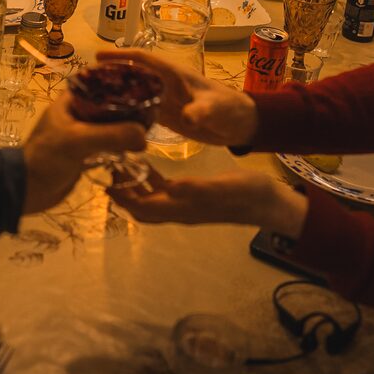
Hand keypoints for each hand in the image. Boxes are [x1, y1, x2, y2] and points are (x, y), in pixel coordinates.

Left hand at [21, 94, 146, 213]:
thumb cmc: (47, 158)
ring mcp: (83, 131)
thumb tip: (144, 136)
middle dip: (130, 108)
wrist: (28, 189)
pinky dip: (121, 143)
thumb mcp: (78, 141)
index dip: (123, 84)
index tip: (147, 89)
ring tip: (148, 130)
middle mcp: (78, 111)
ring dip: (127, 127)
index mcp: (72, 99)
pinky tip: (136, 147)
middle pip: (110, 104)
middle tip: (153, 114)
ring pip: (111, 123)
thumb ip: (110, 136)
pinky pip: (109, 141)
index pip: (102, 82)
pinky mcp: (86, 150)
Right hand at [95, 48, 256, 148]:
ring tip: (87, 102)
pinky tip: (108, 122)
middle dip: (108, 75)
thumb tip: (188, 116)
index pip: (143, 59)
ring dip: (113, 94)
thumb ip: (205, 110)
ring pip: (132, 92)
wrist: (241, 125)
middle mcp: (164, 84)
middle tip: (82, 83)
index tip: (97, 57)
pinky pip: (139, 110)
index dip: (121, 56)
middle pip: (131, 74)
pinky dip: (124, 112)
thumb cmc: (232, 109)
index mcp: (174, 75)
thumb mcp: (219, 109)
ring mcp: (163, 99)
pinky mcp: (164, 115)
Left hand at [110, 165, 308, 237]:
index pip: (141, 207)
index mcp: (181, 208)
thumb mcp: (222, 187)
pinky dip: (151, 180)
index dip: (121, 196)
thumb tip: (168, 189)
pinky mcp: (194, 196)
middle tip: (110, 166)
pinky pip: (164, 191)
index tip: (104, 176)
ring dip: (135, 186)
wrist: (269, 202)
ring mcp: (186, 204)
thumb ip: (195, 189)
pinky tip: (147, 164)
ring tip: (122, 162)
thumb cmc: (247, 193)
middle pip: (141, 207)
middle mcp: (179, 210)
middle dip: (122, 192)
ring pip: (151, 199)